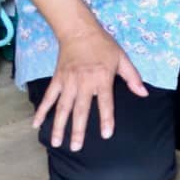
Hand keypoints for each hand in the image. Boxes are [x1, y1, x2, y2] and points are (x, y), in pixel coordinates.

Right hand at [33, 28, 148, 150]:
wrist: (79, 32)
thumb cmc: (104, 46)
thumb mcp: (123, 59)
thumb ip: (133, 78)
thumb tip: (144, 94)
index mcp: (102, 78)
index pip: (105, 103)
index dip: (106, 119)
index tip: (106, 135)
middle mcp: (83, 83)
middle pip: (80, 110)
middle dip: (78, 130)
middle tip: (76, 148)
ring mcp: (68, 82)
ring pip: (62, 108)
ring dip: (59, 126)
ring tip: (56, 142)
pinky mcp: (57, 80)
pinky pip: (49, 98)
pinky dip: (42, 111)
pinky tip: (36, 124)